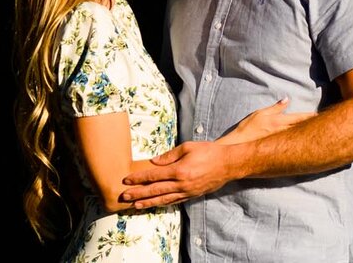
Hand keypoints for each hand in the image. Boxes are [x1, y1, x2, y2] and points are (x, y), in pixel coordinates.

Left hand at [120, 138, 236, 209]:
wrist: (228, 164)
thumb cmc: (209, 152)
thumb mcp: (189, 147)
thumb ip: (170, 155)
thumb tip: (154, 162)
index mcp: (179, 170)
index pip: (154, 175)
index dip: (139, 178)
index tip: (127, 180)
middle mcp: (181, 183)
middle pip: (155, 190)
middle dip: (138, 194)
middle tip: (124, 196)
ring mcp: (186, 192)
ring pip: (162, 199)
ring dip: (147, 203)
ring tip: (134, 205)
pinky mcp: (191, 195)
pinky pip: (173, 201)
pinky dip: (162, 204)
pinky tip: (154, 205)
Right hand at [219, 100, 313, 142]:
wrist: (238, 146)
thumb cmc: (247, 128)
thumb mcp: (260, 113)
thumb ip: (275, 108)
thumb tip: (287, 99)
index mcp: (278, 122)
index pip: (299, 118)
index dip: (310, 117)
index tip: (320, 115)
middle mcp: (281, 132)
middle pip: (301, 129)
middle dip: (312, 127)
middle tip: (325, 125)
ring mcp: (280, 142)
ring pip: (297, 137)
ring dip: (306, 135)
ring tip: (317, 133)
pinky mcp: (277, 149)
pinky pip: (289, 144)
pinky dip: (298, 143)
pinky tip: (303, 144)